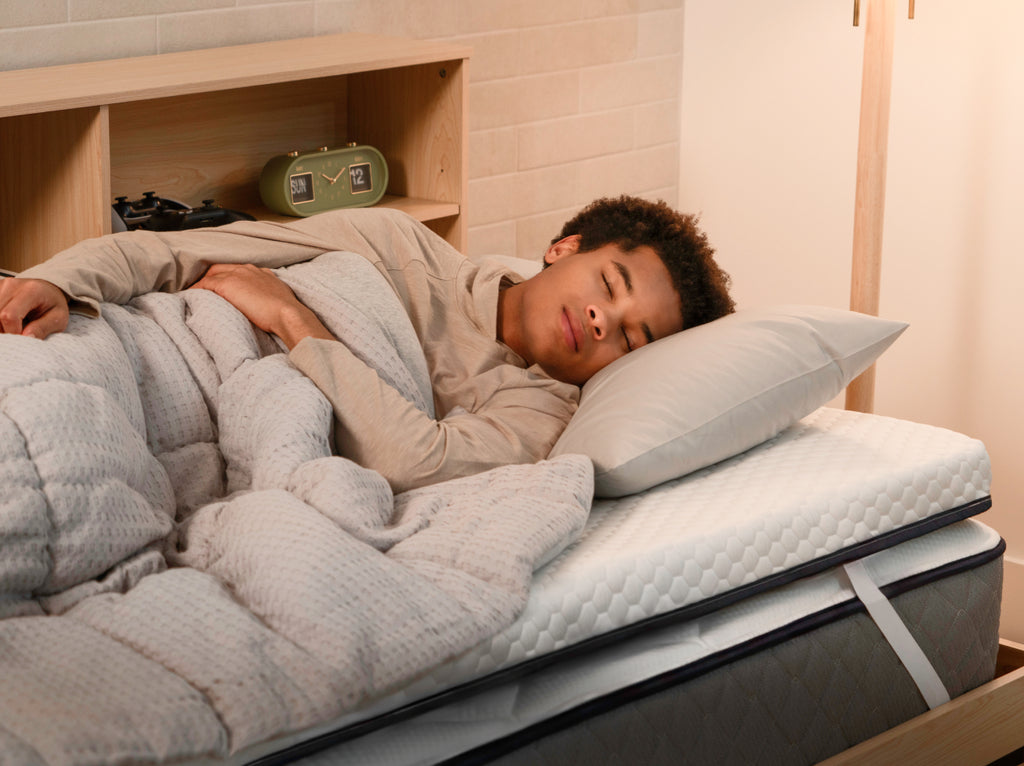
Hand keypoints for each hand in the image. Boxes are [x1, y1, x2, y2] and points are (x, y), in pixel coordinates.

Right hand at [0, 278, 69, 338]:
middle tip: (18, 335)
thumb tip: (26, 337)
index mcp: (31, 291)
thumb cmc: (53, 306)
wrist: (48, 291)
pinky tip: (5, 323)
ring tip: (12, 328)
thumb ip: (42, 328)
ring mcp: (1, 285)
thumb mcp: (58, 319)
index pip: (9, 316)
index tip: (22, 339)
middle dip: (4, 330)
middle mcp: (12, 285)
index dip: (12, 332)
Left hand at [189, 263, 333, 348]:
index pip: (235, 270)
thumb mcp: (278, 298)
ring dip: (202, 284)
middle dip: (210, 277)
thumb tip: (265, 305)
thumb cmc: (286, 312)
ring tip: (194, 294)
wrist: (287, 313)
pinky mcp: (227, 284)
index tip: (219, 287)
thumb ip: (268, 296)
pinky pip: (204, 284)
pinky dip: (197, 290)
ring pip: (211, 274)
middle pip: (220, 268)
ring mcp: (237, 275)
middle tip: (202, 290)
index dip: (225, 277)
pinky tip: (191, 297)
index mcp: (260, 272)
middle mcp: (247, 269)